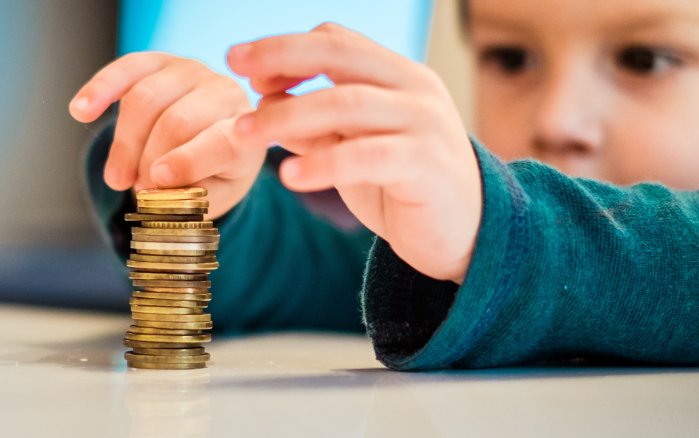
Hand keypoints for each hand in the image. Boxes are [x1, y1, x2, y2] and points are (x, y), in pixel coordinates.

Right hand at [69, 53, 264, 218]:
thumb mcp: (217, 194)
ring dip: (124, 144)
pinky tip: (79, 112)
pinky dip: (100, 90)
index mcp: (246, 131)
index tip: (156, 183)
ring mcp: (192, 72)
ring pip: (145, 101)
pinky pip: (126, 69)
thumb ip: (195, 196)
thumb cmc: (216, 171)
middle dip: (148, 161)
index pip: (222, 142)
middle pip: (176, 121)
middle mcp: (225, 93)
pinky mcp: (160, 62)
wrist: (216, 134)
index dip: (187, 162)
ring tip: (119, 179)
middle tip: (138, 191)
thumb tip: (159, 189)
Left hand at [227, 23, 482, 282]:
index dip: (286, 48)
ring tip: (246, 134)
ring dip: (288, 116)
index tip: (242, 65)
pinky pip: (367, 155)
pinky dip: (323, 163)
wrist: (465, 236)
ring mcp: (424, 123)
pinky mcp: (427, 164)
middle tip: (234, 71)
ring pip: (346, 103)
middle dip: (281, 57)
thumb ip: (315, 125)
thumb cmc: (404, 188)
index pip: (337, 41)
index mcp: (397, 76)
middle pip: (339, 56)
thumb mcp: (352, 149)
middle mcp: (414, 89)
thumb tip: (263, 100)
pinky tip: (289, 177)